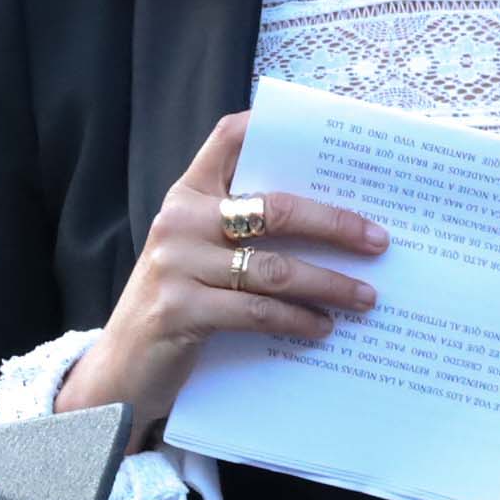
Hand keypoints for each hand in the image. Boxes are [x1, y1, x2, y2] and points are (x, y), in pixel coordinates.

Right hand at [57, 113, 382, 445]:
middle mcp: (179, 221)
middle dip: (336, 224)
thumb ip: (245, 231)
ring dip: (329, 284)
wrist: (119, 372)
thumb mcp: (202, 256)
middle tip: (380, 242)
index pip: (229, 140)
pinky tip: (324, 327)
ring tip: (365, 297)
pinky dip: (299, 318)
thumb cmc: (179, 304)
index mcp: (188, 196)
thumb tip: (337, 226)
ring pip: (275, 267)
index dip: (274, 127)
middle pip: (276, 208)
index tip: (329, 136)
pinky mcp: (179, 309)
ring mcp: (176, 264)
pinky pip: (258, 310)